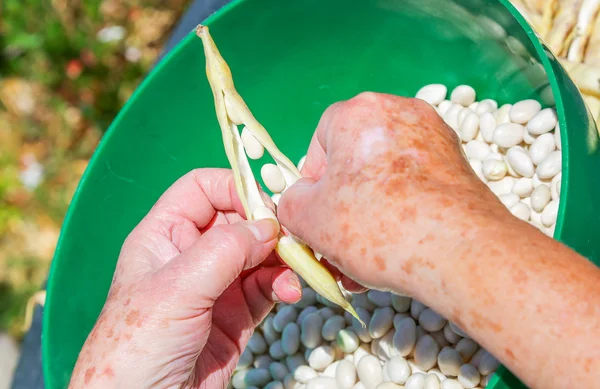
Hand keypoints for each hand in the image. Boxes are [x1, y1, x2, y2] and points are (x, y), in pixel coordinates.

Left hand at [69, 168, 301, 388]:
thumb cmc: (136, 347)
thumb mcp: (176, 290)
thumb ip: (223, 252)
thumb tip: (268, 226)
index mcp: (164, 235)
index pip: (202, 189)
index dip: (234, 187)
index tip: (266, 204)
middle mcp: (191, 255)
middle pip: (239, 220)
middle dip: (269, 226)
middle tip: (293, 239)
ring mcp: (216, 285)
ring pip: (260, 254)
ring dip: (283, 259)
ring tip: (296, 272)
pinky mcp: (237, 315)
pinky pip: (268, 286)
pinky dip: (284, 284)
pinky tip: (290, 293)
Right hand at [278, 92, 511, 297]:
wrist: (459, 250)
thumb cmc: (375, 225)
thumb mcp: (308, 218)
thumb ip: (291, 202)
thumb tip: (302, 199)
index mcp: (358, 112)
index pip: (320, 142)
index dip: (313, 184)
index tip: (318, 216)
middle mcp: (399, 111)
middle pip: (356, 161)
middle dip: (343, 204)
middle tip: (339, 241)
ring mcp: (435, 136)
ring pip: (386, 178)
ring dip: (370, 215)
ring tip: (365, 257)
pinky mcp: (458, 164)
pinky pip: (415, 186)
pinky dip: (402, 212)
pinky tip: (395, 250)